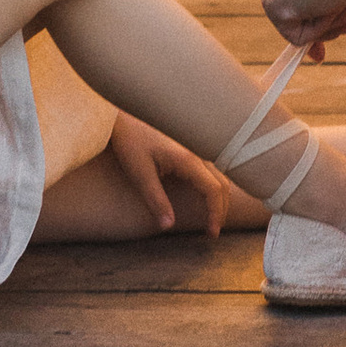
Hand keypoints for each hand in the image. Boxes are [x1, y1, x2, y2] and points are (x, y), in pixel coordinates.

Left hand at [106, 111, 228, 236]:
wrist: (123, 114)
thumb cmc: (130, 140)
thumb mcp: (140, 173)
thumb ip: (156, 200)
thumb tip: (168, 226)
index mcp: (188, 159)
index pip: (213, 190)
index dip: (216, 214)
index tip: (211, 233)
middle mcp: (197, 151)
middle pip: (222, 184)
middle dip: (221, 209)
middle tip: (213, 230)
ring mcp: (196, 146)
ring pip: (219, 175)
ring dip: (218, 197)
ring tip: (211, 216)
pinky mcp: (190, 145)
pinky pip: (210, 168)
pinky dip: (213, 185)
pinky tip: (203, 195)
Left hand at [262, 0, 345, 49]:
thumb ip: (322, 12)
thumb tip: (316, 55)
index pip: (297, 6)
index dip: (320, 21)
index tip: (343, 27)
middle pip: (295, 20)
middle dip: (327, 26)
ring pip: (297, 30)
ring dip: (328, 25)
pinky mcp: (273, 5)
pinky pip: (298, 37)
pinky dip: (321, 28)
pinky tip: (331, 7)